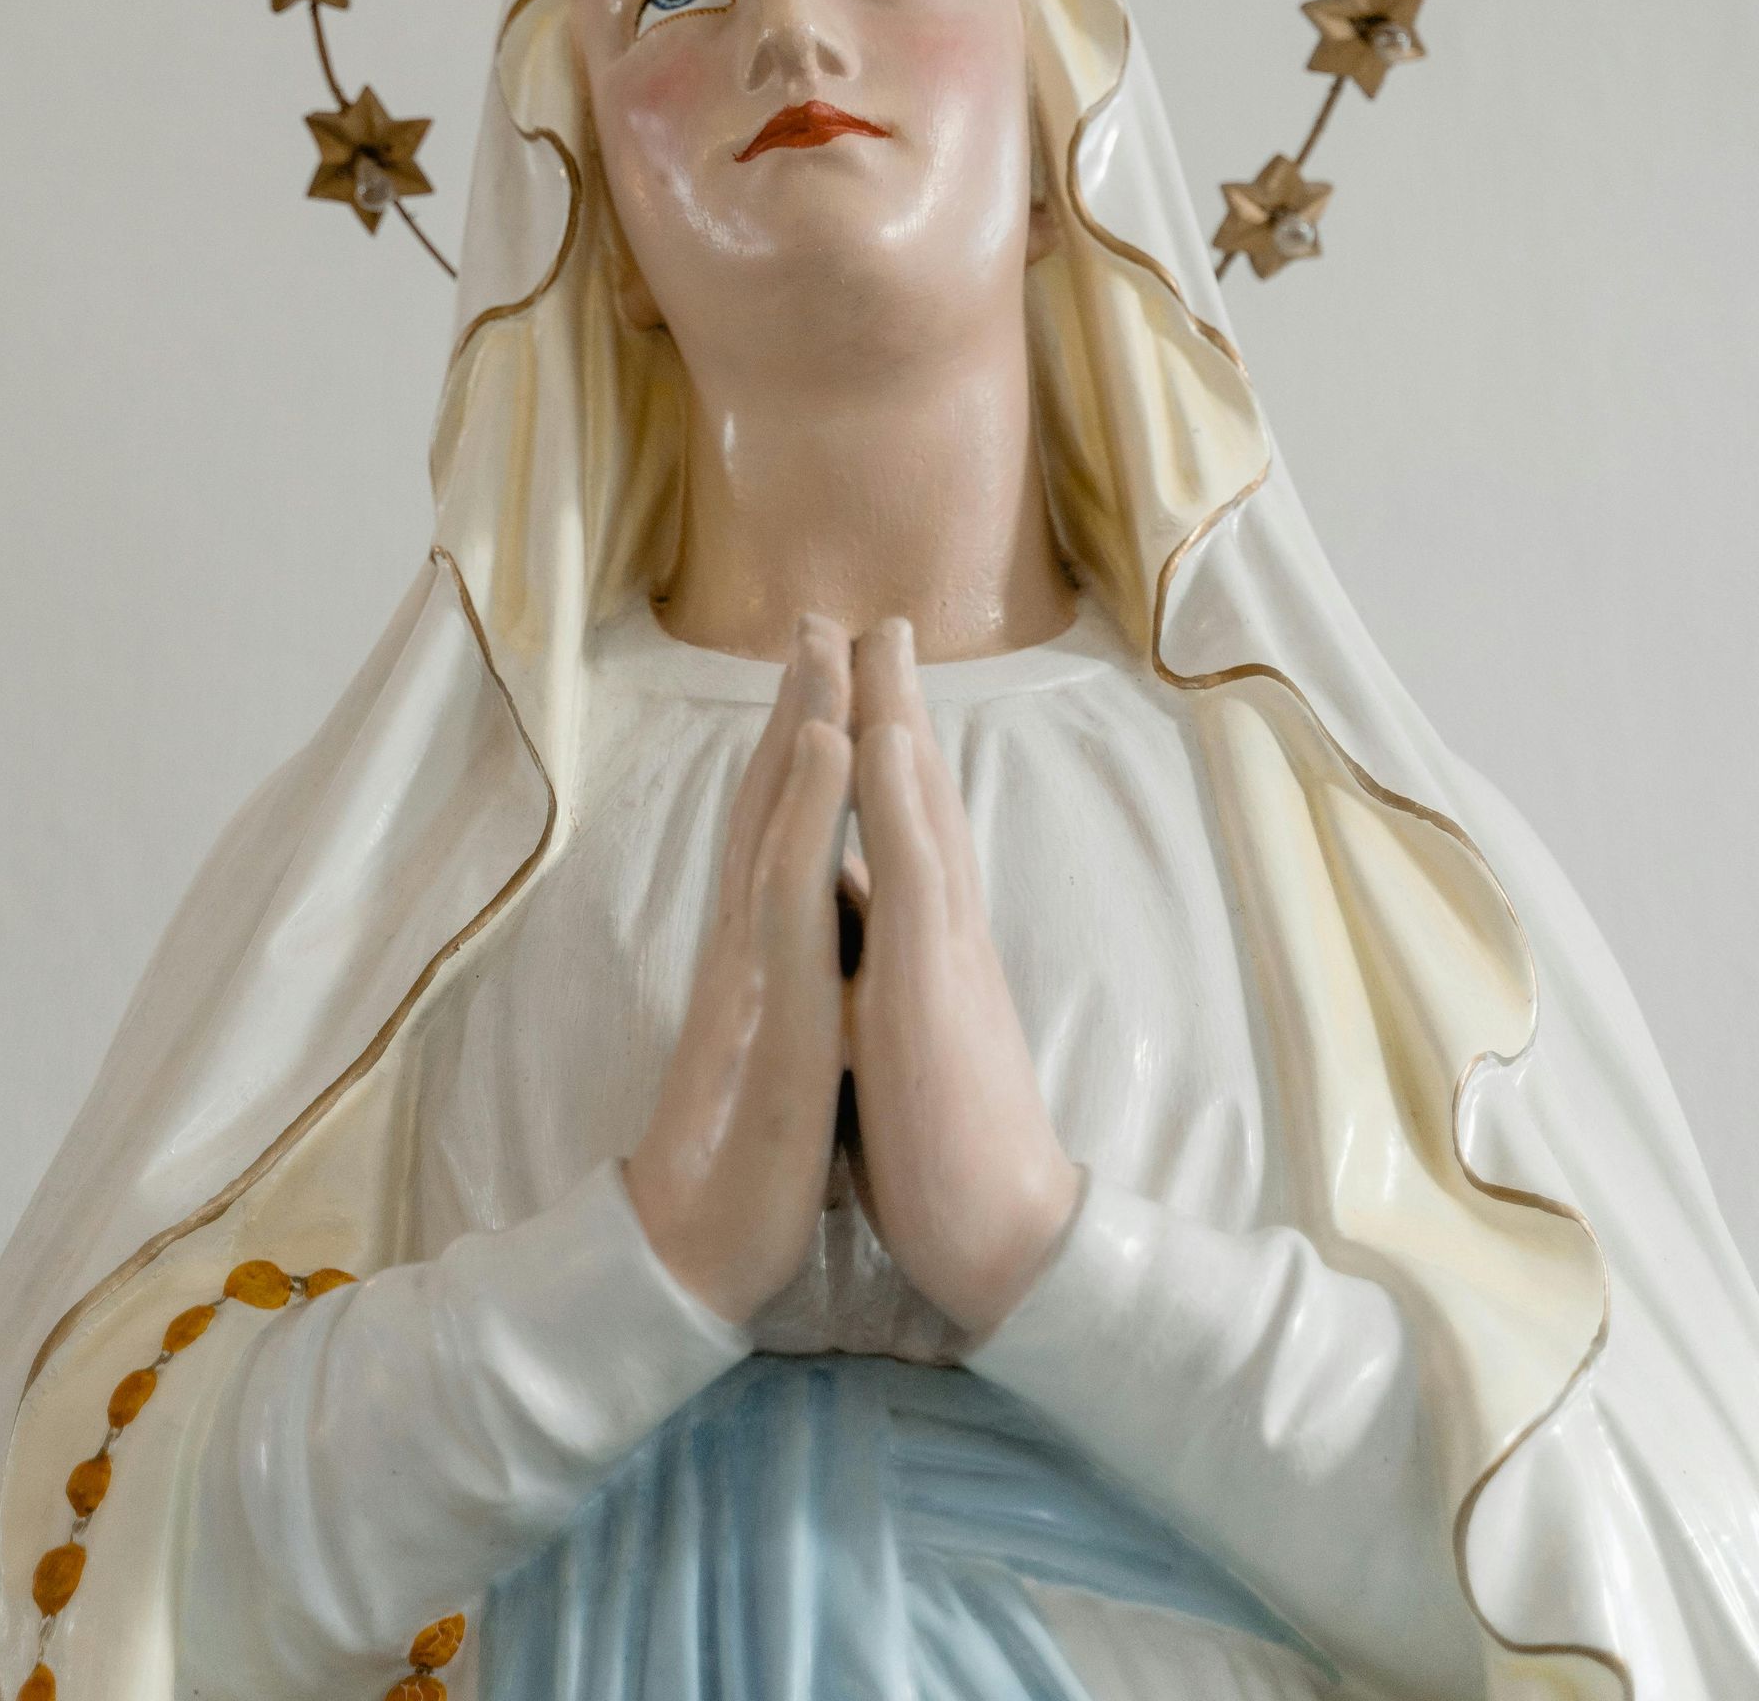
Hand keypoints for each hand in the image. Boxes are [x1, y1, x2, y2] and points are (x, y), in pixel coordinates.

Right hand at [623, 617, 853, 1325]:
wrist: (696, 1256)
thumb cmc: (748, 1162)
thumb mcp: (784, 1050)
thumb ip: (793, 990)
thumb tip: (819, 953)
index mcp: (763, 956)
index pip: (780, 832)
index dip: (799, 752)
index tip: (825, 677)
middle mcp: (750, 940)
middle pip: (769, 800)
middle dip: (795, 706)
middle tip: (815, 618)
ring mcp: (756, 962)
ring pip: (775, 817)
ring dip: (799, 721)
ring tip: (821, 642)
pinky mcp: (773, 997)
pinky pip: (790, 880)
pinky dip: (808, 802)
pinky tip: (829, 742)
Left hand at [845, 617, 1082, 1335]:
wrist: (1007, 1244)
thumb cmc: (945, 1149)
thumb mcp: (898, 1037)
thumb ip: (881, 973)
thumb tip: (851, 930)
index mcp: (924, 947)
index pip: (902, 827)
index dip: (881, 749)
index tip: (853, 676)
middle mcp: (941, 930)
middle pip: (917, 794)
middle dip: (890, 701)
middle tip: (871, 616)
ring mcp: (942, 950)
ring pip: (919, 811)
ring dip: (898, 716)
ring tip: (879, 637)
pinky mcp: (932, 986)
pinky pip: (914, 875)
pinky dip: (900, 800)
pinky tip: (888, 741)